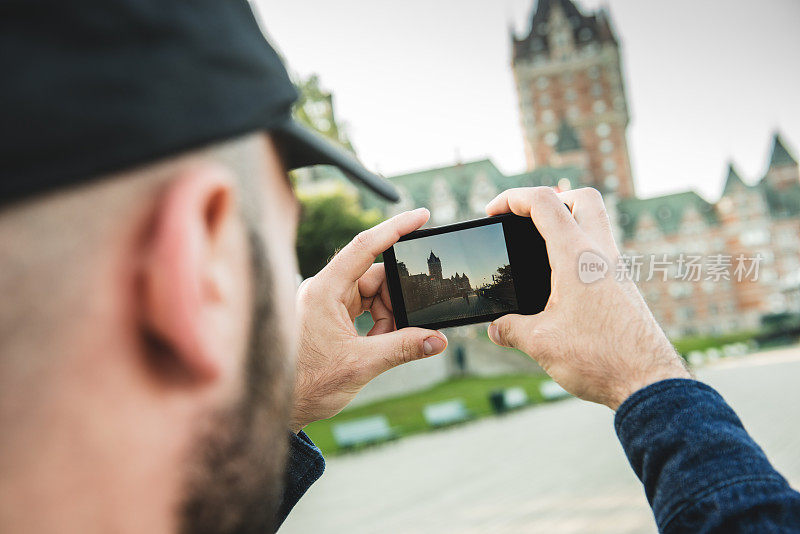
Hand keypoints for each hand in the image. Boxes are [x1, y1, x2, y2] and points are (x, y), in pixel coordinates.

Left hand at [290, 208, 447, 432]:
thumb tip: (438, 340)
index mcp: (324, 291)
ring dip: (388, 316)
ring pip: (371, 294)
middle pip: (374, 275)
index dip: (395, 228)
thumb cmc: (307, 384)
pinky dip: (378, 324)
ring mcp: (326, 303)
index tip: (421, 215)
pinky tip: (379, 344)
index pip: (364, 247)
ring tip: (387, 343)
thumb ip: (403, 349)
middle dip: (397, 297)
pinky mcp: (329, 316)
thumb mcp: (361, 365)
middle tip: (413, 320)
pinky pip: (363, 308)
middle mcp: (323, 290)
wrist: (280, 407)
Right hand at [485, 187, 689, 409]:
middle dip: (550, 200)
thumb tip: (496, 328)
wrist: (649, 383)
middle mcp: (601, 254)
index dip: (512, 198)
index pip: (544, 202)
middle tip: (526, 222)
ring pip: (595, 225)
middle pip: (582, 198)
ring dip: (566, 226)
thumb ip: (511, 329)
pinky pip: (599, 254)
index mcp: (576, 256)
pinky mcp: (624, 288)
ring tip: (538, 254)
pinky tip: (559, 287)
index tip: (492, 211)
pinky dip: (576, 255)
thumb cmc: (600, 358)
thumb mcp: (541, 343)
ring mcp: (617, 270)